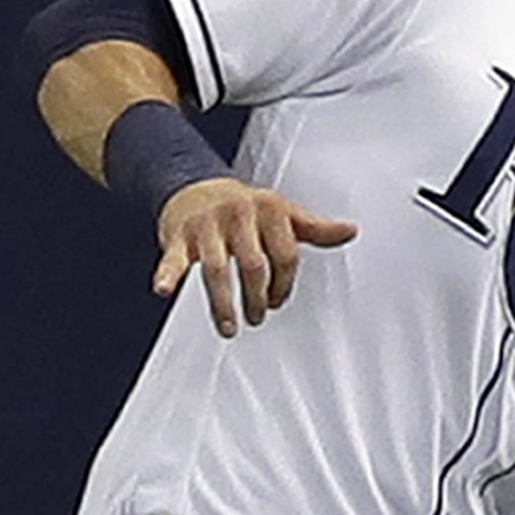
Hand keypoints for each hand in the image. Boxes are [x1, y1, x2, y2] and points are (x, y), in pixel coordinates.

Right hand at [152, 178, 359, 335]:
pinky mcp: (180, 236)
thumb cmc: (245, 208)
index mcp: (269, 209)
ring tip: (229, 326)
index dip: (284, 283)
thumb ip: (314, 228)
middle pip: (253, 264)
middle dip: (257, 297)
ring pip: (217, 269)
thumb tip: (350, 231)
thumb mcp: (283, 214)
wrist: (195, 188)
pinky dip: (168, 274)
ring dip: (223, 303)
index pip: (285, 253)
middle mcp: (239, 214)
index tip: (278, 301)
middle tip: (257, 317)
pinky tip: (164, 290)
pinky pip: (174, 258)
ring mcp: (207, 225)